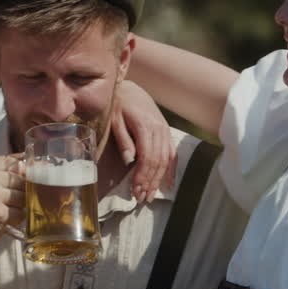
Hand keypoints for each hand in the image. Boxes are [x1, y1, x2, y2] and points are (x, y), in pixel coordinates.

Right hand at [0, 154, 24, 270]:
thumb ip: (6, 173)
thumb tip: (37, 166)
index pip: (18, 162)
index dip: (25, 174)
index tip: (20, 184)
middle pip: (23, 179)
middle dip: (22, 193)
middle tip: (6, 203)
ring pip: (25, 196)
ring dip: (19, 207)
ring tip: (3, 211)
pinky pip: (21, 213)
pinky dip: (16, 220)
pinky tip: (2, 221)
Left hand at [112, 81, 174, 201]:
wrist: (131, 90)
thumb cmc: (119, 105)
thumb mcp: (115, 120)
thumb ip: (123, 139)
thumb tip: (129, 161)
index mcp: (145, 126)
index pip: (147, 157)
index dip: (142, 176)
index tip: (135, 190)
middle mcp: (159, 129)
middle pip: (158, 161)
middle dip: (149, 182)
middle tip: (141, 198)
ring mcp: (165, 131)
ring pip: (166, 160)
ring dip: (158, 180)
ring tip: (150, 195)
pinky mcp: (167, 133)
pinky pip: (172, 154)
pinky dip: (171, 170)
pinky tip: (168, 185)